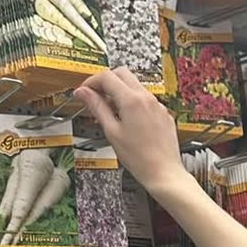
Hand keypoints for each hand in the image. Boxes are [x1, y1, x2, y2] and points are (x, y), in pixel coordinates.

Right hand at [77, 66, 183, 201]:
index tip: (84, 91)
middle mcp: (147, 98)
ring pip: (135, 85)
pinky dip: (133, 101)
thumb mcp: (111, 131)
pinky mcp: (163, 113)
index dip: (91, 82)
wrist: (163, 172)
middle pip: (122, 73)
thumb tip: (83, 93)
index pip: (107, 77)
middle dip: (106, 81)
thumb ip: (97, 108)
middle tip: (95, 96)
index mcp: (132, 101)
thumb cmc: (139, 158)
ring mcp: (157, 105)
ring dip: (120, 90)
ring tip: (110, 111)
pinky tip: (127, 119)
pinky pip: (146, 99)